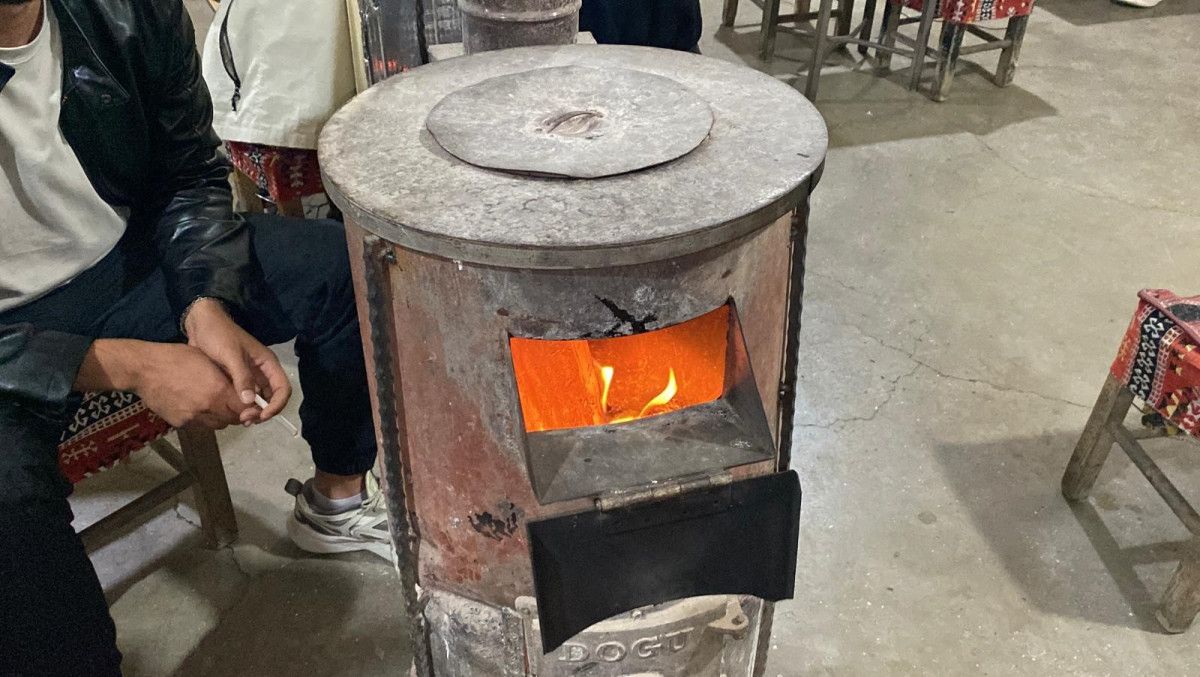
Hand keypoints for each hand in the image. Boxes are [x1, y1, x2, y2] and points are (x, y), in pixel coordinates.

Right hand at [135, 343, 249, 427]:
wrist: (144, 369)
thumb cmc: (176, 358)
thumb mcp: (208, 361)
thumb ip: (227, 378)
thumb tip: (242, 388)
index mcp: (218, 390)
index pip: (245, 408)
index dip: (249, 406)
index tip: (248, 402)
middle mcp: (208, 408)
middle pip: (232, 419)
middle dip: (236, 412)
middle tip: (232, 403)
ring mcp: (193, 418)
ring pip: (217, 425)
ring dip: (220, 417)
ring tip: (214, 403)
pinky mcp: (180, 423)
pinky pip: (199, 425)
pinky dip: (203, 418)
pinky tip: (196, 405)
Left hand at [183, 299, 291, 423]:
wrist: (200, 323)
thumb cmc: (218, 335)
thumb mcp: (231, 355)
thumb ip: (241, 377)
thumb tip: (249, 401)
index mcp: (267, 364)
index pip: (283, 389)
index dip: (276, 405)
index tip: (262, 415)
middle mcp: (261, 372)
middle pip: (272, 398)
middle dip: (263, 412)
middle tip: (245, 420)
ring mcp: (248, 376)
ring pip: (258, 400)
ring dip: (252, 411)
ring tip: (238, 419)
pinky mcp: (235, 379)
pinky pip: (244, 397)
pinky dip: (241, 407)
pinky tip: (230, 412)